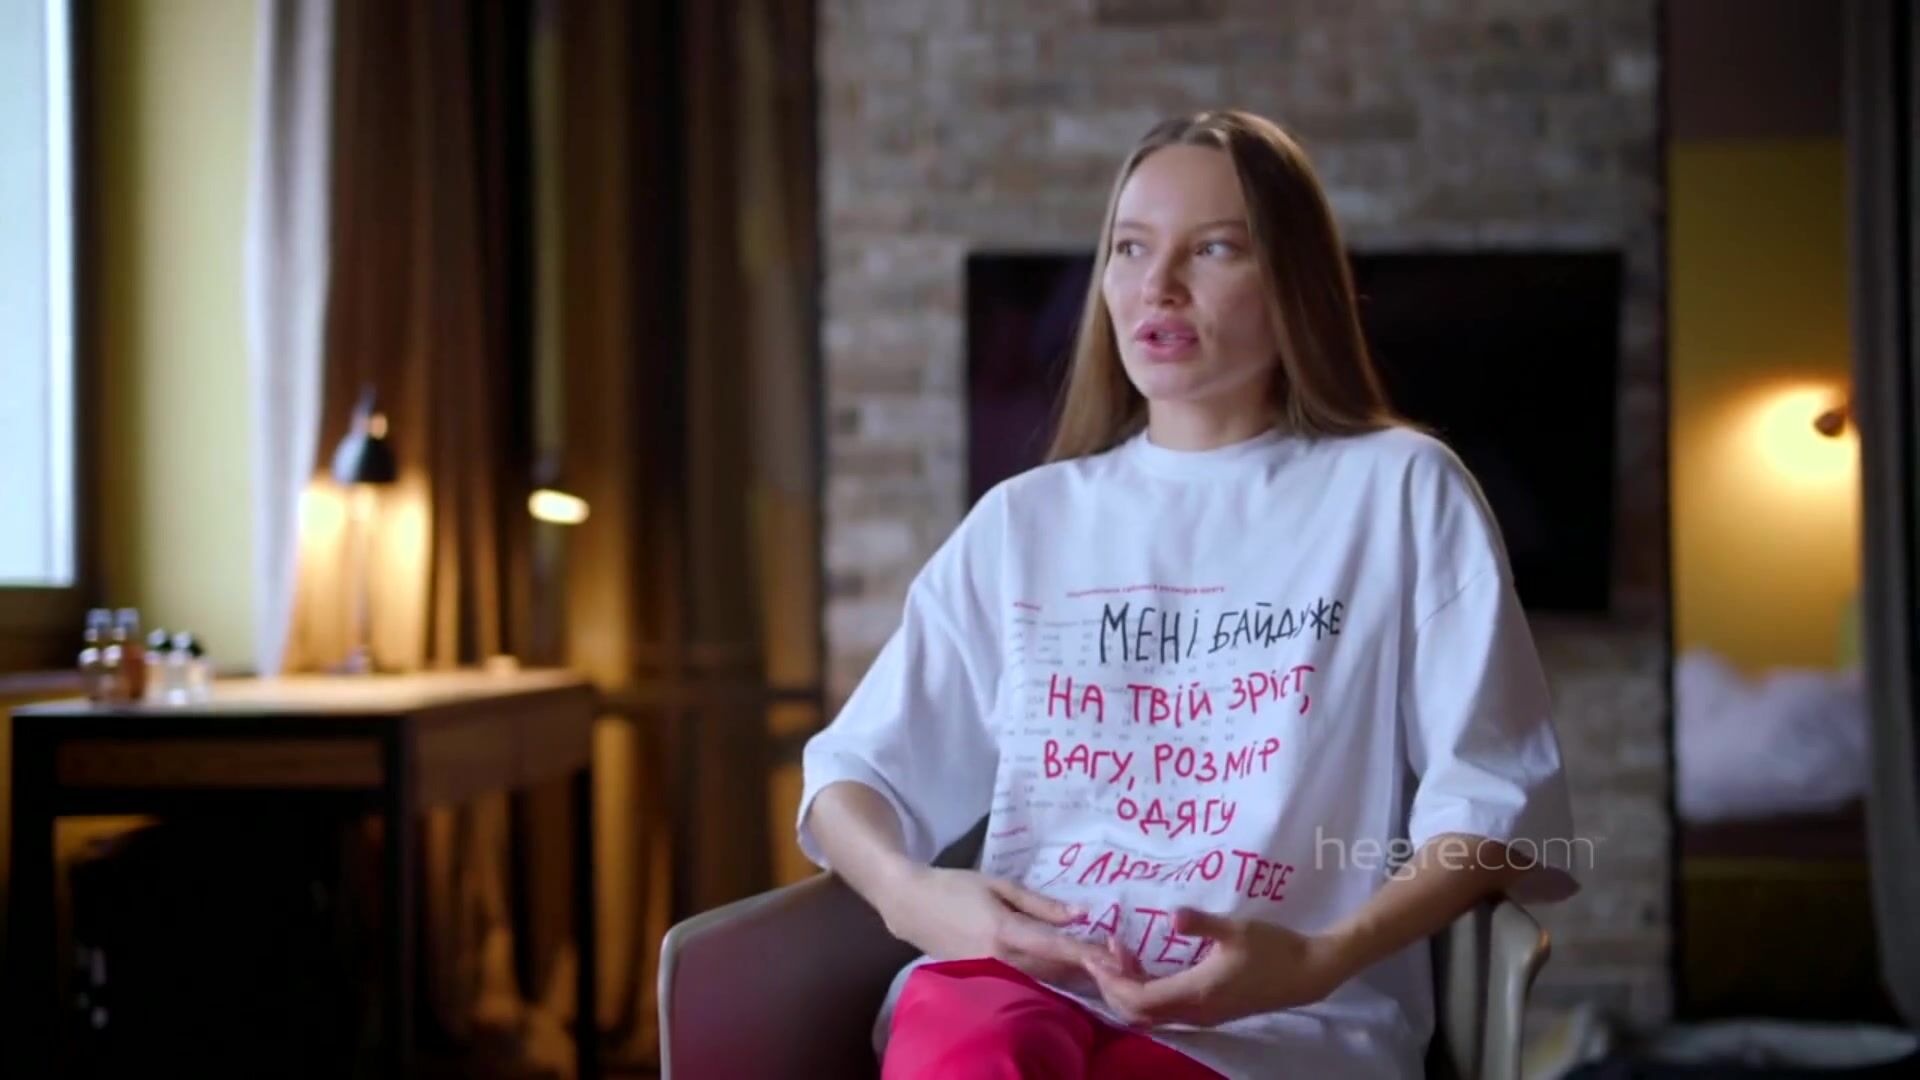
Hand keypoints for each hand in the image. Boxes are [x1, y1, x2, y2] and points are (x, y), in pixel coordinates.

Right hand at [877, 866, 1111, 986]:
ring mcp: (991, 973)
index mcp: (1005, 931)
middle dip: (1086, 968)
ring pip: (1041, 980)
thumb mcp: (999, 885)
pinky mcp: (985, 978)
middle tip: (1119, 961)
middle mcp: (1000, 959)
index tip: (1112, 956)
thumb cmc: (956, 887)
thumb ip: (1040, 904)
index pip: (1053, 946)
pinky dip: (1050, 977)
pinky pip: (1025, 981)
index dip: (1084, 953)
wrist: (911, 905)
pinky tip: (1068, 972)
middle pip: (1053, 970)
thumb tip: (1080, 915)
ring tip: (1101, 967)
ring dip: (1072, 976)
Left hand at [1081, 908, 1354, 1026]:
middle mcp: (1194, 1011)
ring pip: (1151, 1013)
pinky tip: (1145, 964)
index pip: (1138, 1000)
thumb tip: (1173, 914)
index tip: (1094, 956)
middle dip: (1112, 987)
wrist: (1307, 973)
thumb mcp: (1236, 929)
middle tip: (1099, 954)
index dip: (1111, 982)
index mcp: (1196, 993)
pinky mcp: (1209, 1011)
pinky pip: (1166, 1009)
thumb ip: (1202, 922)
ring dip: (1128, 989)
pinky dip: (1146, 991)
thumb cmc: (1273, 948)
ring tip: (1118, 954)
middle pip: (1137, 1013)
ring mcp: (1202, 1014)